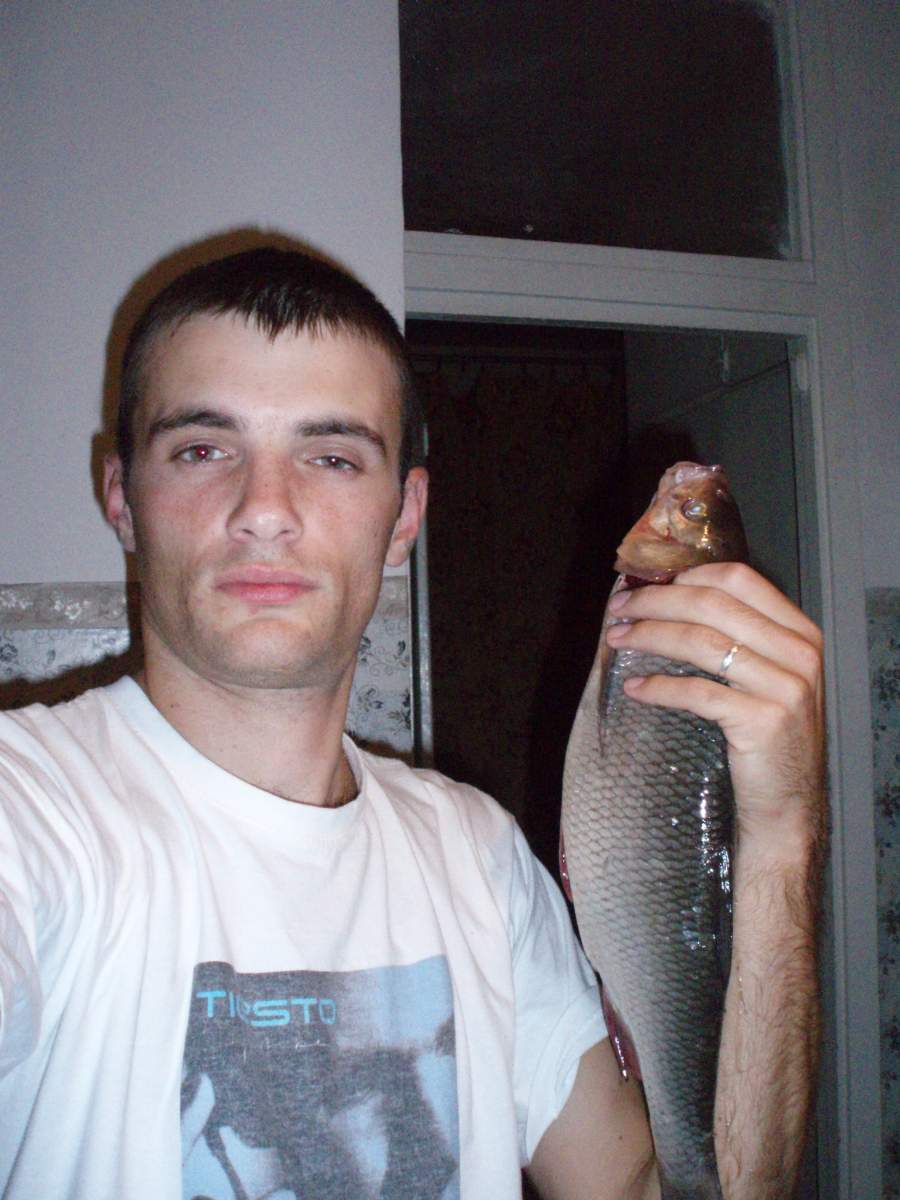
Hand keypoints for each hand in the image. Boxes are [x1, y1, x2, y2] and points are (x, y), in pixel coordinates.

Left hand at [604, 562, 824, 848]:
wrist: (787, 803)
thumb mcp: (766, 675)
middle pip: (713, 604)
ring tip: (617, 639)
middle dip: (657, 602)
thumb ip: (736, 636)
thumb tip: (665, 600)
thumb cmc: (765, 734)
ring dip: (650, 636)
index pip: (739, 579)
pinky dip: (658, 687)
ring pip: (702, 642)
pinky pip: (697, 692)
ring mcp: (785, 688)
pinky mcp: (763, 721)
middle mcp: (799, 653)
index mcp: (800, 631)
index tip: (647, 585)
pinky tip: (635, 687)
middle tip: (619, 607)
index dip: (687, 576)